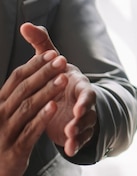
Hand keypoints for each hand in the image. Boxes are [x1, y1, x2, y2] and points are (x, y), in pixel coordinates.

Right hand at [0, 51, 67, 175]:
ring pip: (28, 107)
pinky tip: (55, 107)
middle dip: (44, 73)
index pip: (16, 78)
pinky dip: (42, 118)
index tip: (52, 53)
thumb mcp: (5, 114)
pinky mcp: (15, 150)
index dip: (35, 65)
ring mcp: (5, 133)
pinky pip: (30, 131)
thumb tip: (27, 69)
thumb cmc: (4, 137)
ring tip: (64, 78)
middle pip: (23, 89)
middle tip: (62, 60)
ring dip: (47, 91)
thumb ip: (15, 93)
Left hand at [20, 23, 97, 156]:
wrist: (73, 100)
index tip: (75, 101)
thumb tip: (26, 25)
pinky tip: (70, 149)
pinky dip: (76, 143)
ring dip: (79, 130)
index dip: (82, 95)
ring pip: (85, 124)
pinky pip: (81, 138)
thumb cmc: (61, 79)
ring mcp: (84, 116)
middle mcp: (84, 99)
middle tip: (75, 117)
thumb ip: (42, 45)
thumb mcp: (53, 62)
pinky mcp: (79, 130)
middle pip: (88, 106)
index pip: (85, 88)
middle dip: (83, 112)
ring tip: (70, 135)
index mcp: (78, 83)